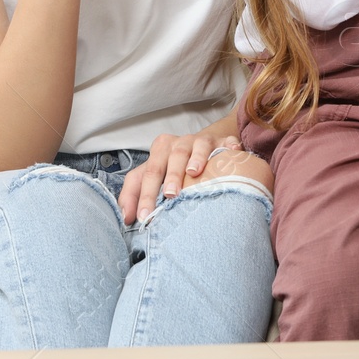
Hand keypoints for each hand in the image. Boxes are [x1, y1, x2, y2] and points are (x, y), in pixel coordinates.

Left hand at [118, 127, 248, 224]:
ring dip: (195, 159)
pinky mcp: (223, 142)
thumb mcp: (152, 174)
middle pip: (172, 157)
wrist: (204, 144)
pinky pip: (227, 143)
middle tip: (170, 195)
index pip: (148, 172)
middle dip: (170, 176)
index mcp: (160, 150)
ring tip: (194, 173)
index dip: (144, 194)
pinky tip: (233, 151)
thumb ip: (134, 193)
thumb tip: (125, 217)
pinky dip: (229, 146)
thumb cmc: (173, 165)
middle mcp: (180, 143)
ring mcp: (202, 141)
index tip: (144, 216)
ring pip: (197, 146)